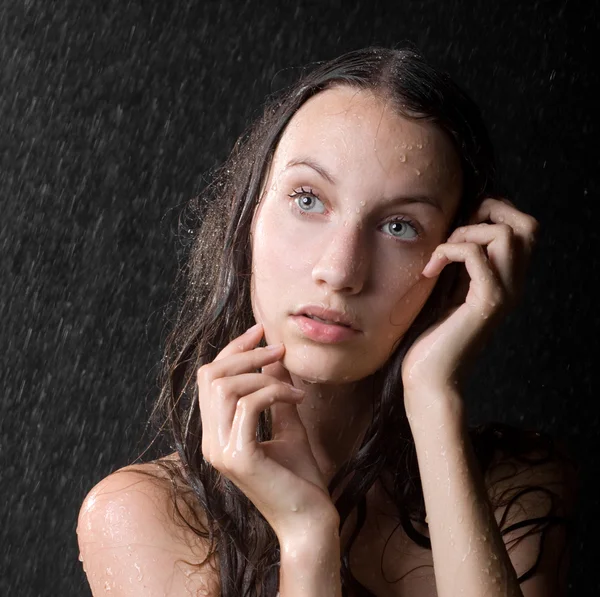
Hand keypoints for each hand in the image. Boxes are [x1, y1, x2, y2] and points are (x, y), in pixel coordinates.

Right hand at [197, 323, 337, 539]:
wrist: (310, 519)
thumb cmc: (299, 477)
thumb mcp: (287, 423)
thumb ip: (275, 392)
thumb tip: (274, 357)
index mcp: (217, 434)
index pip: (209, 379)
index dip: (232, 350)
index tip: (260, 332)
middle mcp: (211, 442)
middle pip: (211, 376)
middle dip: (246, 354)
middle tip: (278, 349)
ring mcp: (221, 452)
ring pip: (226, 387)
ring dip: (263, 375)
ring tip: (292, 385)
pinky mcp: (239, 458)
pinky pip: (249, 405)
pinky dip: (275, 392)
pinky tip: (297, 399)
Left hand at [401, 198, 538, 408]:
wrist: (431, 378)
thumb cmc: (433, 336)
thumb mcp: (450, 290)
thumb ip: (462, 265)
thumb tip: (456, 229)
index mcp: (506, 279)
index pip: (525, 228)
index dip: (495, 213)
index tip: (458, 230)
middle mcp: (513, 285)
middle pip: (527, 224)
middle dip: (489, 212)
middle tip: (455, 234)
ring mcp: (503, 294)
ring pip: (505, 235)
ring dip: (465, 232)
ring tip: (440, 255)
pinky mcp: (485, 304)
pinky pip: (475, 256)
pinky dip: (448, 252)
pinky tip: (429, 271)